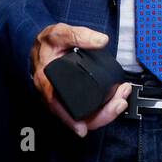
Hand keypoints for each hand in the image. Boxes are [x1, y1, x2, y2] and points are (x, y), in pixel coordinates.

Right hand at [30, 23, 130, 137]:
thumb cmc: (47, 43)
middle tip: (120, 101)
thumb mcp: (60, 33)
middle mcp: (53, 96)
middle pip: (76, 117)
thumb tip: (101, 40)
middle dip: (102, 114)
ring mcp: (62, 99)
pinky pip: (85, 111)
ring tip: (121, 98)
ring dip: (105, 112)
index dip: (71, 121)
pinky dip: (101, 109)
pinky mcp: (70, 99)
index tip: (83, 128)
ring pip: (83, 117)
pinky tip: (114, 100)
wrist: (40, 45)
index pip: (58, 107)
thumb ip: (80, 35)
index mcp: (47, 82)